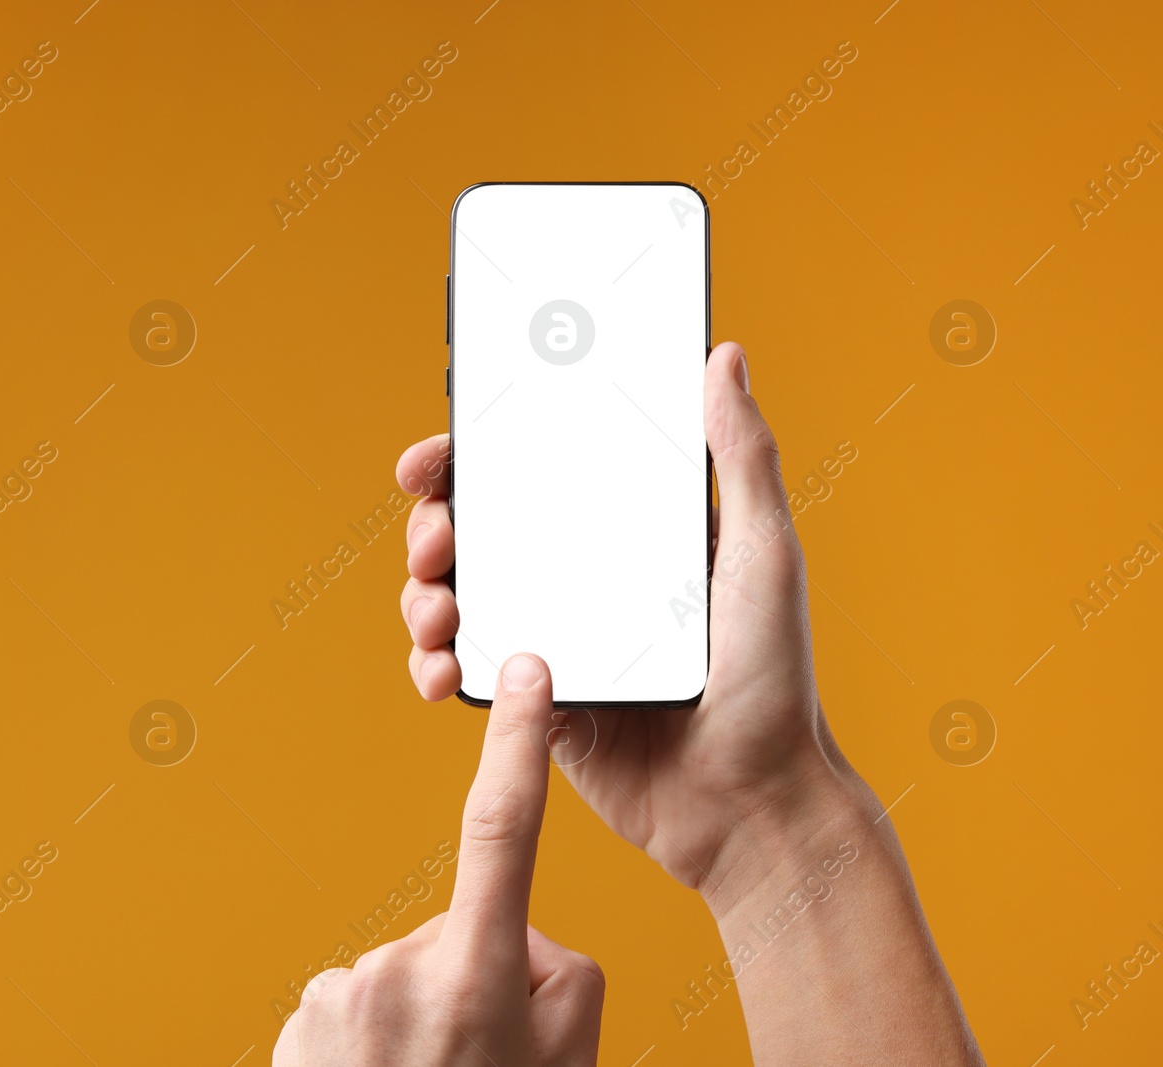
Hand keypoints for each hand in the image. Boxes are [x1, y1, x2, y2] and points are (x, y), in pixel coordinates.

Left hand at [272, 654, 603, 1066]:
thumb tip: (513, 936)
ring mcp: (338, 998)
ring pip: (398, 974)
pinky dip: (371, 1042)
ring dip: (416, 1016)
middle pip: (454, 931)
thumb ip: (555, 966)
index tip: (522, 671)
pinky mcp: (296, 1026)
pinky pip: (351, 1007)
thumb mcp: (572, 1053)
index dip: (517, 742)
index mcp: (479, 971)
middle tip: (476, 1056)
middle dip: (470, 975)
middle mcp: (399, 970)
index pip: (504, 828)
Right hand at [395, 342, 866, 903]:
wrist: (753, 805)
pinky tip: (440, 674)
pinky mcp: (534, 703)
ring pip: (458, 597)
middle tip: (435, 540)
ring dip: (423, 594)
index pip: (536, 471)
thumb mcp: (764, 552)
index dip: (473, 457)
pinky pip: (466, 672)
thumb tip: (727, 357)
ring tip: (436, 612)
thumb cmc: (774, 678)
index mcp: (626, 532)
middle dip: (434, 525)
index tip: (437, 455)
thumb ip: (742, 457)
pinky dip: (432, 667)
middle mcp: (582, 578)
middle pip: (480, 530)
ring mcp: (554, 640)